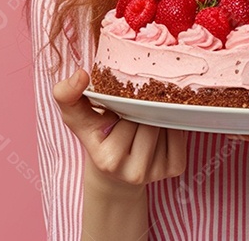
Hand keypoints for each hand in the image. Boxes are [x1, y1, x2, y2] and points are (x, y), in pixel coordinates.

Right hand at [52, 68, 187, 188]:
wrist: (113, 171)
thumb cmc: (97, 135)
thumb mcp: (76, 116)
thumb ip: (67, 95)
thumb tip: (80, 74)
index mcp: (108, 160)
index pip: (127, 116)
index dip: (124, 102)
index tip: (118, 97)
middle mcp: (133, 173)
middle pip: (149, 120)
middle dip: (141, 107)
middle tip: (132, 107)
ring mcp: (156, 173)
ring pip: (165, 125)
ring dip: (156, 115)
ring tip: (141, 117)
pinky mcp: (174, 168)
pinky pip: (180, 134)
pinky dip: (171, 125)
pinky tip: (156, 128)